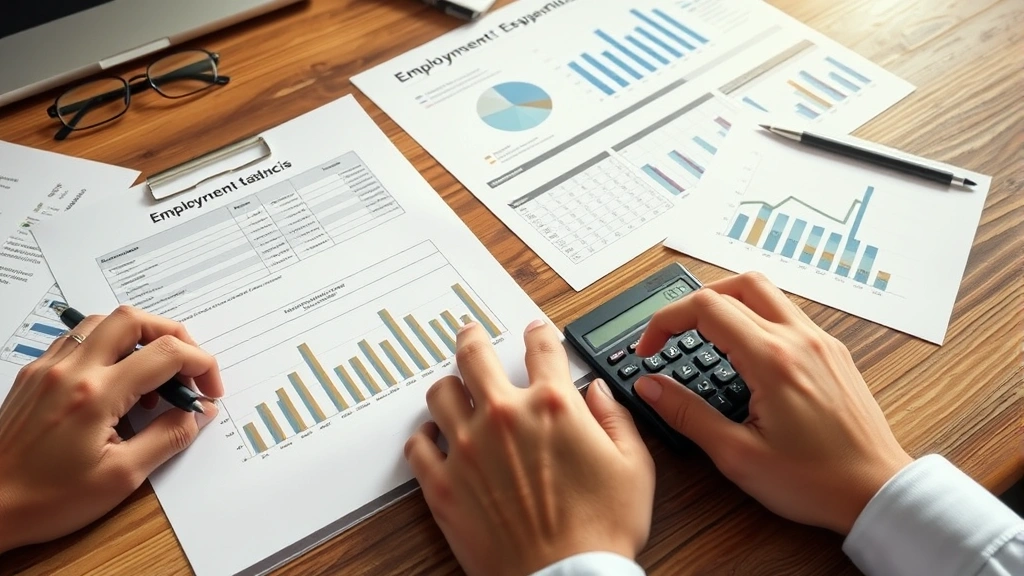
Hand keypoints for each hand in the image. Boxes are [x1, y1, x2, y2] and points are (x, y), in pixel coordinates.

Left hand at [0, 306, 223, 552]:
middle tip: (188, 369)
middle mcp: (70, 370)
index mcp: (96, 394)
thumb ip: (166, 438)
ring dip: (139, 338)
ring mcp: (47, 368)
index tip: (209, 389)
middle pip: (134, 319)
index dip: (201, 365)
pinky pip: (78, 340)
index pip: (166, 353)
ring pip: (103, 323)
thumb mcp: (121, 478)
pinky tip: (116, 383)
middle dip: (173, 336)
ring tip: (152, 378)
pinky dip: (108, 348)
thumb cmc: (45, 499)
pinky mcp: (33, 375)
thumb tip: (196, 414)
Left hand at [405, 320, 654, 575]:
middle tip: (469, 333)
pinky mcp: (441, 484)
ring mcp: (467, 449)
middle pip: (474, 356)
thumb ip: (616, 419)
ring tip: (452, 388)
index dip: (539, 333)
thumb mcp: (635, 467)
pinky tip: (432, 437)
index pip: (541, 349)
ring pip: (440, 394)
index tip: (535, 331)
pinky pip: (417, 446)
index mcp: (553, 406)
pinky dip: (423, 437)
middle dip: (472, 337)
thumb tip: (598, 392)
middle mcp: (505, 417)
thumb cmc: (600, 531)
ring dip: (448, 386)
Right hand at [633, 272, 911, 533]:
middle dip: (692, 303)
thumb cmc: (816, 481)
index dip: (666, 321)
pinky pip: (786, 314)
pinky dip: (755, 318)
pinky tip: (745, 352)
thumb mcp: (737, 455)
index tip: (649, 348)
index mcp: (772, 360)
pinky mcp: (832, 352)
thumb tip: (650, 387)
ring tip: (704, 336)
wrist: (876, 492)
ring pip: (764, 292)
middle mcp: (799, 339)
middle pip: (734, 285)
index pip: (705, 308)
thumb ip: (688, 414)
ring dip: (726, 303)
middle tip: (673, 334)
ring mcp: (820, 342)